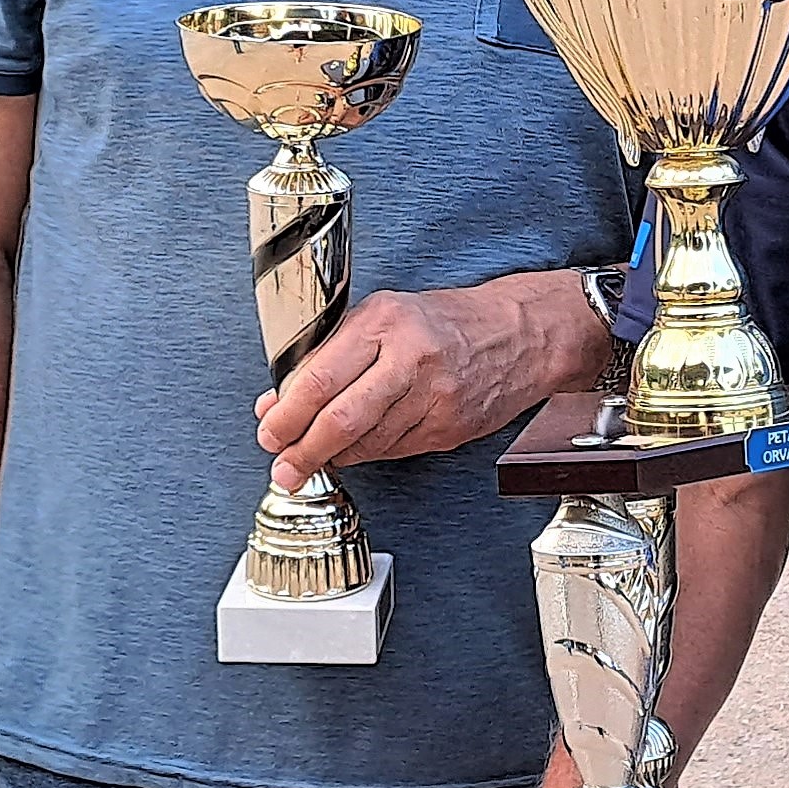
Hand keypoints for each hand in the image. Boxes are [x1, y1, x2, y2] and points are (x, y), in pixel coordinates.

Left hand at [255, 272, 600, 489]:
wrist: (519, 334)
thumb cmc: (444, 322)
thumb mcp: (383, 319)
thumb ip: (330, 357)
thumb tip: (278, 400)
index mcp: (385, 321)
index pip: (321, 377)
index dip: (287, 415)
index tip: (268, 433)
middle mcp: (411, 356)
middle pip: (343, 417)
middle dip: (304, 450)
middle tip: (284, 468)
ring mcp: (436, 395)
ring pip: (368, 442)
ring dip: (334, 457)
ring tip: (313, 459)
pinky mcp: (450, 425)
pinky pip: (395, 450)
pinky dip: (369, 454)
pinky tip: (356, 450)